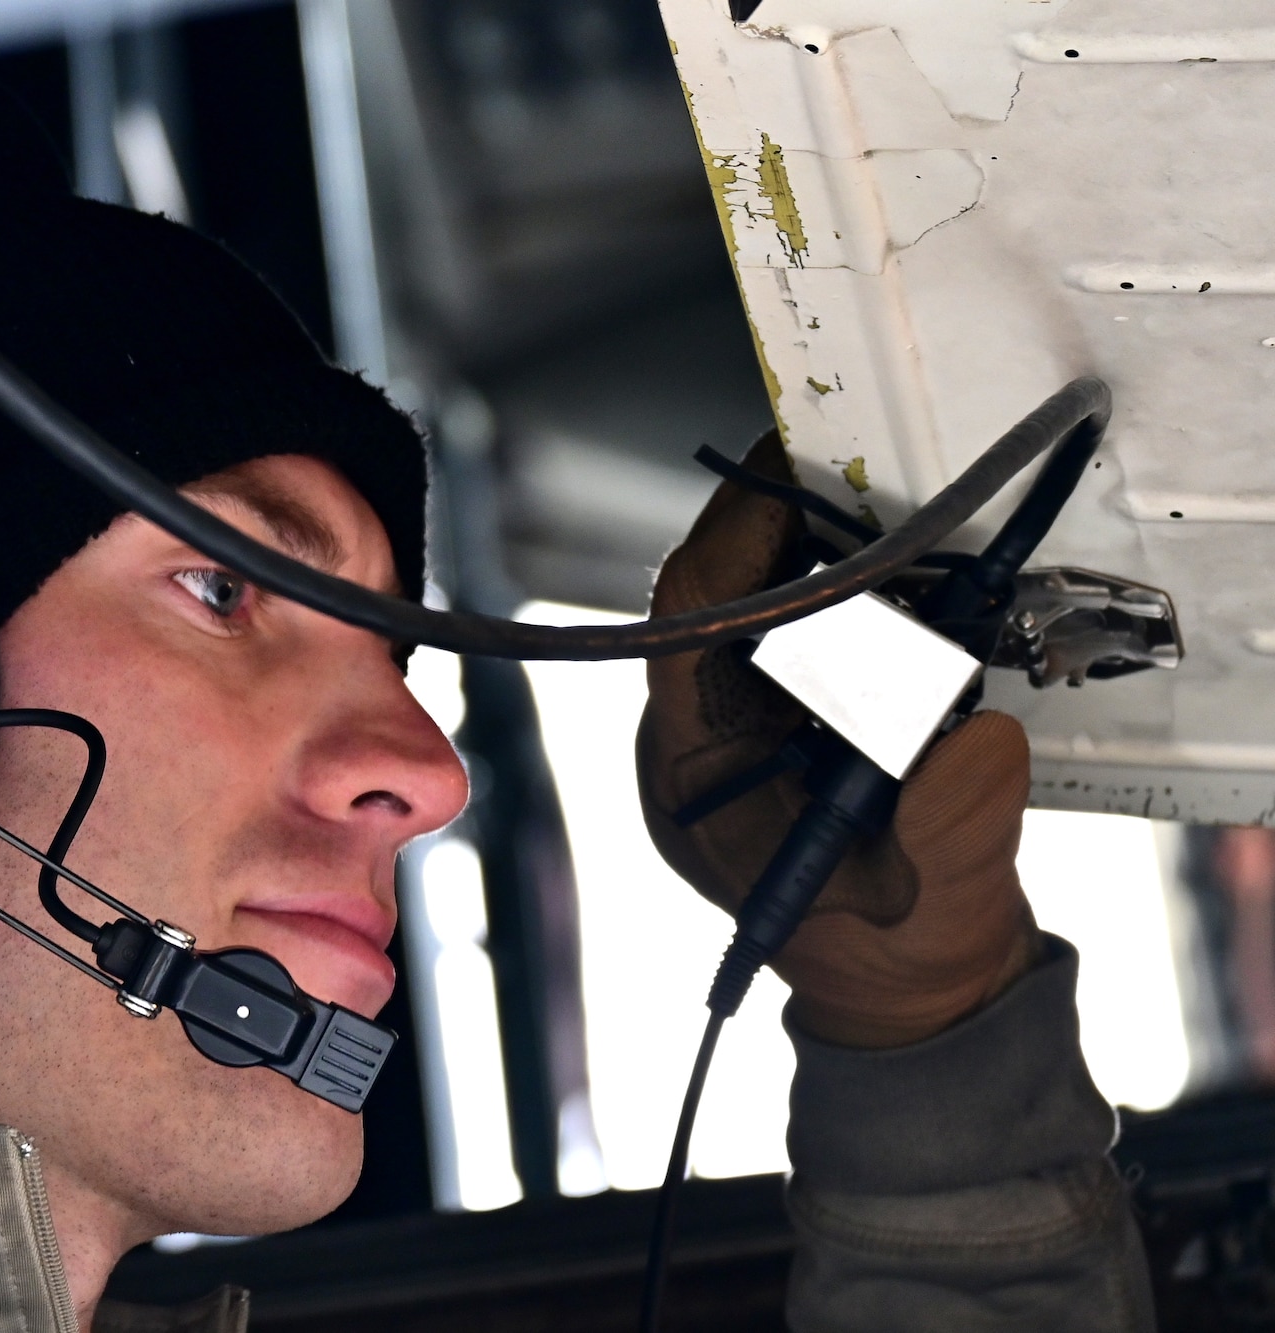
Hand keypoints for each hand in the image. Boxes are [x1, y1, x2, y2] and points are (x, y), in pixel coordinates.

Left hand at [636, 433, 1040, 1048]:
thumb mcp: (938, 902)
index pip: (684, 621)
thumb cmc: (901, 951)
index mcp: (696, 765)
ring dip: (831, 544)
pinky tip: (920, 566)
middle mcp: (700, 723)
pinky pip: (807, 616)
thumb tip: (975, 738)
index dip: (736, 539)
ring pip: (762, 590)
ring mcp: (741, 711)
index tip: (801, 472)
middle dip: (791, 520)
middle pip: (718, 586)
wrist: (908, 977)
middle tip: (878, 470)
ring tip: (908, 508)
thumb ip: (953, 828)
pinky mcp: (790, 703)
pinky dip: (862, 581)